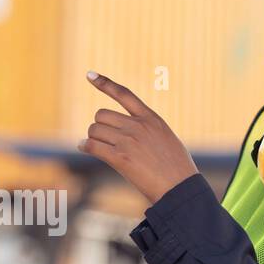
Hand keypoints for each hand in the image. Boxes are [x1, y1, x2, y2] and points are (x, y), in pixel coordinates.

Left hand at [77, 71, 199, 205]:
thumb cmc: (176, 168)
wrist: (179, 187)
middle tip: (102, 139)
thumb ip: (147, 129)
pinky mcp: (120, 157)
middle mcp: (138, 126)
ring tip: (97, 147)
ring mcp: (128, 141)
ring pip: (95, 130)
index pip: (124, 94)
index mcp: (151, 118)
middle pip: (102, 115)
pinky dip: (85, 146)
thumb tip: (124, 132)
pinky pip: (92, 146)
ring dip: (92, 138)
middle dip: (99, 126)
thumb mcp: (166, 138)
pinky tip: (84, 148)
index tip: (89, 75)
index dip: (104, 84)